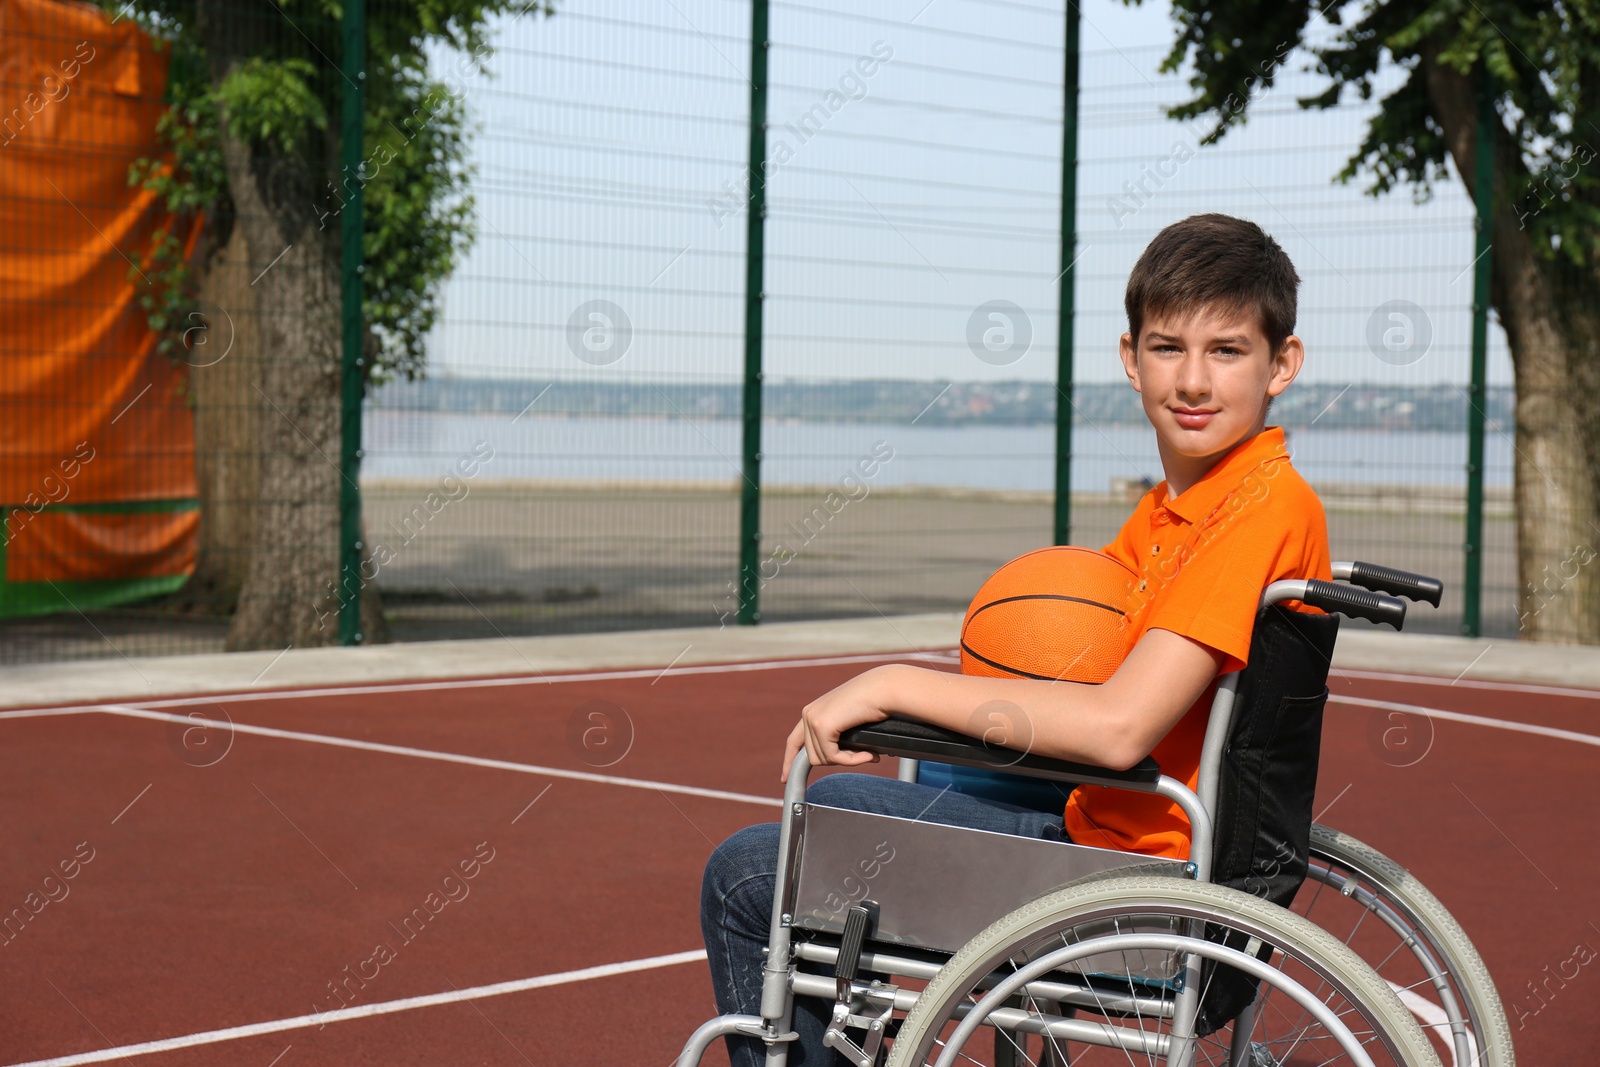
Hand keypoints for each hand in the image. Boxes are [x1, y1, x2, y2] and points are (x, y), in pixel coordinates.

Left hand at [779, 666, 895, 782]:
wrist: (885, 690)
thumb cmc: (874, 705)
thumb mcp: (848, 721)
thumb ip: (836, 736)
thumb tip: (832, 759)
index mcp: (812, 711)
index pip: (794, 741)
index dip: (789, 760)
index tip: (784, 778)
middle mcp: (808, 713)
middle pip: (812, 756)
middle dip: (837, 760)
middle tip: (862, 756)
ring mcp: (813, 719)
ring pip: (822, 759)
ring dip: (848, 760)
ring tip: (868, 753)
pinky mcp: (822, 726)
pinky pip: (833, 757)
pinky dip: (852, 761)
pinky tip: (868, 755)